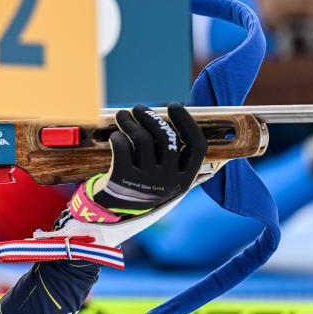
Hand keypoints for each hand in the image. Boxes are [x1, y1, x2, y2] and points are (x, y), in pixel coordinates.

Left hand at [91, 103, 206, 216]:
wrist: (116, 209)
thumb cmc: (144, 181)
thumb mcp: (166, 173)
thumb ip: (172, 150)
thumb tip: (171, 112)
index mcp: (185, 178)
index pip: (197, 145)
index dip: (187, 122)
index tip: (174, 105)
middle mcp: (168, 181)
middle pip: (166, 137)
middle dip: (151, 117)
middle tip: (138, 108)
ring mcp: (145, 182)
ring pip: (142, 139)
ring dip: (130, 122)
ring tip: (123, 116)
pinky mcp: (122, 180)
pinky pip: (122, 147)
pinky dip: (117, 137)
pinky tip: (115, 136)